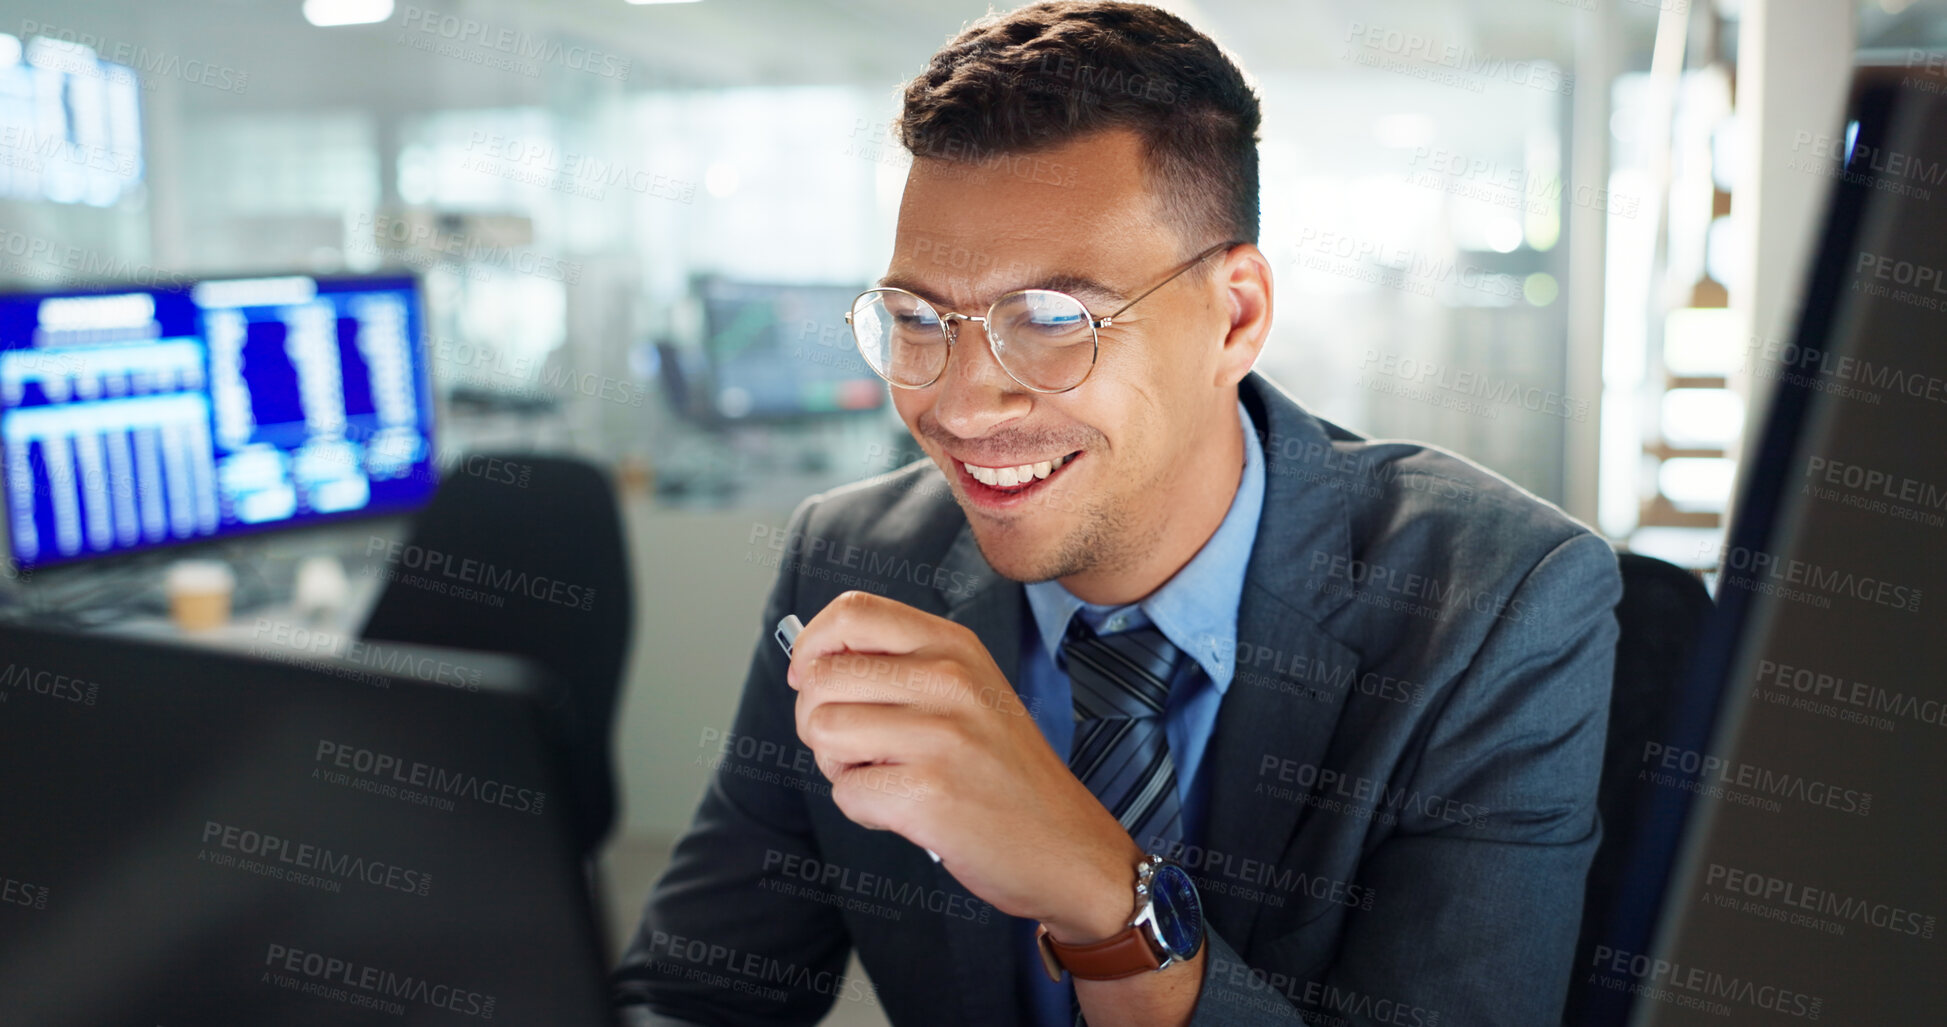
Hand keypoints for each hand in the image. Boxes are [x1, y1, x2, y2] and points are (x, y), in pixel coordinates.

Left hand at [786, 590, 1143, 942]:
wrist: (1068, 846)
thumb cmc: (1005, 772)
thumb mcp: (969, 691)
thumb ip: (902, 666)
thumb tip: (808, 662)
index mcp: (954, 646)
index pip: (853, 612)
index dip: (813, 645)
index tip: (807, 676)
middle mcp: (948, 680)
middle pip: (822, 678)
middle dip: (817, 720)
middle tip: (855, 748)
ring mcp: (940, 735)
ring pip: (823, 732)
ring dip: (839, 766)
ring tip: (885, 778)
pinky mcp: (927, 793)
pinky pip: (845, 792)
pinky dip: (864, 810)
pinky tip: (907, 811)